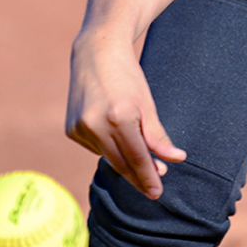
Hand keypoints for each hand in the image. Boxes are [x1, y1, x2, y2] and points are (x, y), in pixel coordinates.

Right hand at [66, 27, 186, 198]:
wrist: (95, 53)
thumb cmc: (127, 76)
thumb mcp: (147, 104)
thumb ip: (158, 136)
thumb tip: (176, 160)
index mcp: (119, 117)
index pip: (136, 157)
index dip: (148, 177)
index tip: (157, 193)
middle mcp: (95, 125)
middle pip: (120, 163)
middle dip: (138, 177)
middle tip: (153, 189)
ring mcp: (80, 128)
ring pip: (108, 157)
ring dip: (124, 161)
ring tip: (139, 153)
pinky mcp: (71, 130)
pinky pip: (95, 148)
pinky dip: (108, 147)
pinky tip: (113, 132)